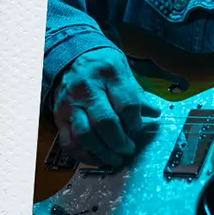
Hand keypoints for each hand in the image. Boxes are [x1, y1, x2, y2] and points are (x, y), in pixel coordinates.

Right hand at [52, 48, 160, 167]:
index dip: (135, 121)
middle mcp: (87, 88)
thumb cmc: (103, 65)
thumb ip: (138, 94)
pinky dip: (83, 155)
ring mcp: (70, 103)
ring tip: (116, 158)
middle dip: (120, 142)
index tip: (138, 127)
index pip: (127, 104)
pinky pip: (69, 141)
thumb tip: (155, 113)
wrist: (73, 56)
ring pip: (85, 135)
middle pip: (105, 122)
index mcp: (109, 73)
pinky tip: (97, 158)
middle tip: (129, 149)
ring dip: (103, 152)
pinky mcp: (59, 116)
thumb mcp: (125, 71)